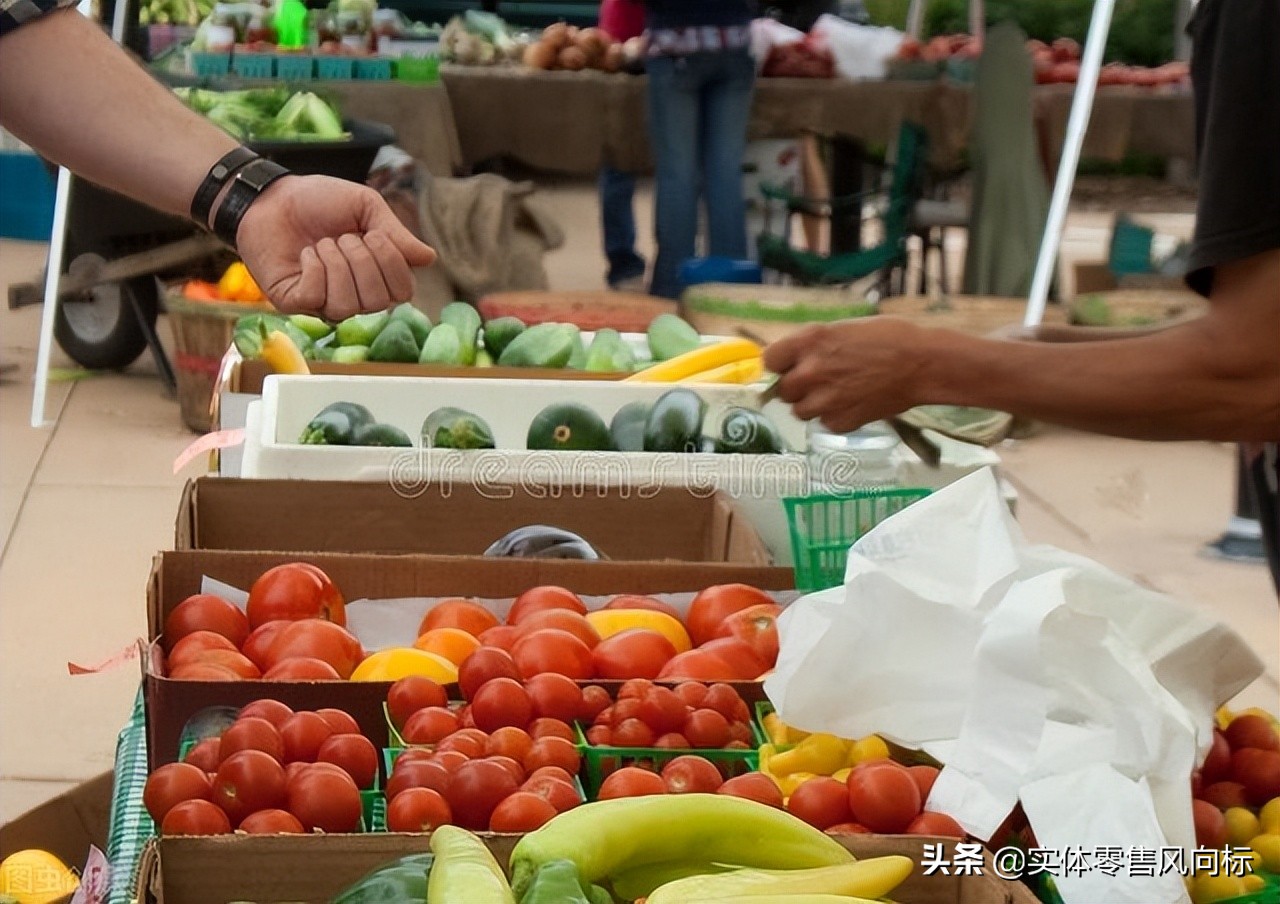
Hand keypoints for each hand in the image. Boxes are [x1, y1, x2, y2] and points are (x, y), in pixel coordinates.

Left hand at [235, 174, 436, 320]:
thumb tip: (429, 258)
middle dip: (361, 261)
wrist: (272, 197)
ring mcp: (324, 303)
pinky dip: (313, 269)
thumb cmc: (320, 201)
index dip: (392, 264)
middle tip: (342, 237)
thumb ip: (396, 233)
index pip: (403, 292)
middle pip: (378, 302)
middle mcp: (355, 296)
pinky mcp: (295, 303)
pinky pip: (316, 298)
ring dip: (336, 265)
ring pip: (347, 305)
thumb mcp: (365, 206)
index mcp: (377, 276)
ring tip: (323, 244)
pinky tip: (306, 255)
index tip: (373, 234)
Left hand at [764, 317, 928, 432]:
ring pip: (800, 411)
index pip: (769, 360)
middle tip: (821, 380)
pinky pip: (825, 423)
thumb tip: (792, 361)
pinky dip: (835, 417)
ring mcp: (824, 401)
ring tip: (839, 393)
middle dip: (798, 387)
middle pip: (783, 390)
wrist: (922, 364)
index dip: (781, 364)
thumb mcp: (842, 329)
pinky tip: (854, 403)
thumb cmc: (888, 337)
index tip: (790, 365)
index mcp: (810, 342)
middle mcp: (810, 372)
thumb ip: (813, 346)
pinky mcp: (840, 422)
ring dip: (813, 404)